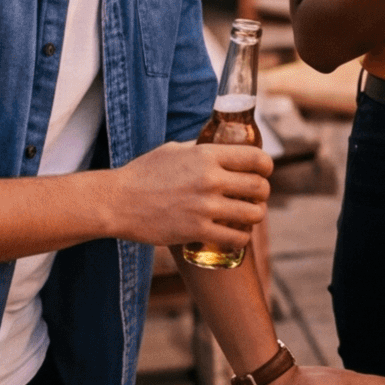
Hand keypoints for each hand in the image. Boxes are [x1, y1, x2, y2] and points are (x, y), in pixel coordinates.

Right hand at [105, 140, 271, 248]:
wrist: (117, 202)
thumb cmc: (143, 173)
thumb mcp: (174, 149)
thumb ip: (201, 149)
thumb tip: (221, 147)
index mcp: (207, 155)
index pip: (256, 158)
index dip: (266, 167)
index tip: (264, 173)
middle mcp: (210, 179)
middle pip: (260, 187)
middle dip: (262, 193)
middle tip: (255, 198)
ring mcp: (205, 207)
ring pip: (253, 214)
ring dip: (255, 216)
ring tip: (247, 216)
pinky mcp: (197, 231)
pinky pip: (236, 237)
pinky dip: (241, 238)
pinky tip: (235, 235)